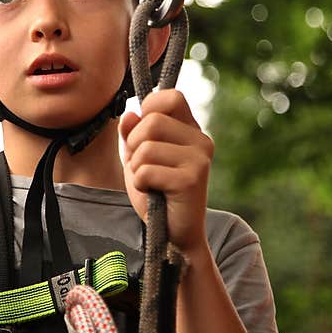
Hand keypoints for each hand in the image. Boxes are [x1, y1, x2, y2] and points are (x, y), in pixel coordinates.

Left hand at [119, 89, 213, 253]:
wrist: (174, 235)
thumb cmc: (157, 194)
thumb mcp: (138, 158)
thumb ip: (132, 134)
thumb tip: (130, 113)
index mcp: (190, 130)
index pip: (171, 97)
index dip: (149, 108)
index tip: (142, 131)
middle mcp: (201, 140)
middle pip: (152, 121)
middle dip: (135, 144)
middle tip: (142, 166)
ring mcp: (199, 159)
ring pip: (146, 147)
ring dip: (137, 168)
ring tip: (150, 182)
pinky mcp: (192, 179)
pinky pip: (146, 170)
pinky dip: (140, 183)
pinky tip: (154, 193)